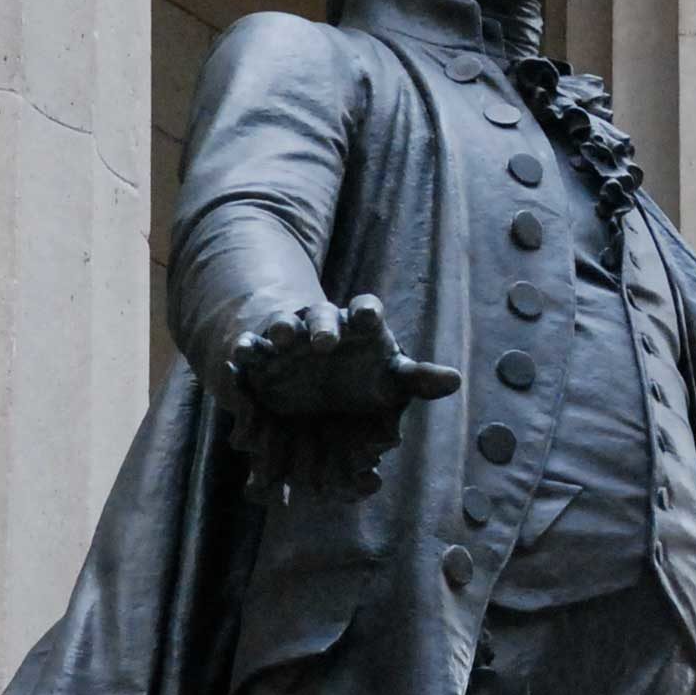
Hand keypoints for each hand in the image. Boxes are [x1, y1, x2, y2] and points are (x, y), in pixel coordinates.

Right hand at [219, 294, 461, 504]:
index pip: (365, 310)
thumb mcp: (389, 381)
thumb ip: (417, 379)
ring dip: (281, 329)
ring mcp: (289, 337)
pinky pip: (250, 346)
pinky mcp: (261, 355)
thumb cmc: (360, 378)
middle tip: (324, 342)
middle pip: (322, 315)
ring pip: (283, 325)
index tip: (366, 317)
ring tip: (279, 337)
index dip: (365, 311)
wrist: (313, 384)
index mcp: (358, 327)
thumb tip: (456, 380)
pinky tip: (239, 352)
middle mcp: (322, 325)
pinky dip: (245, 347)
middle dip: (322, 325)